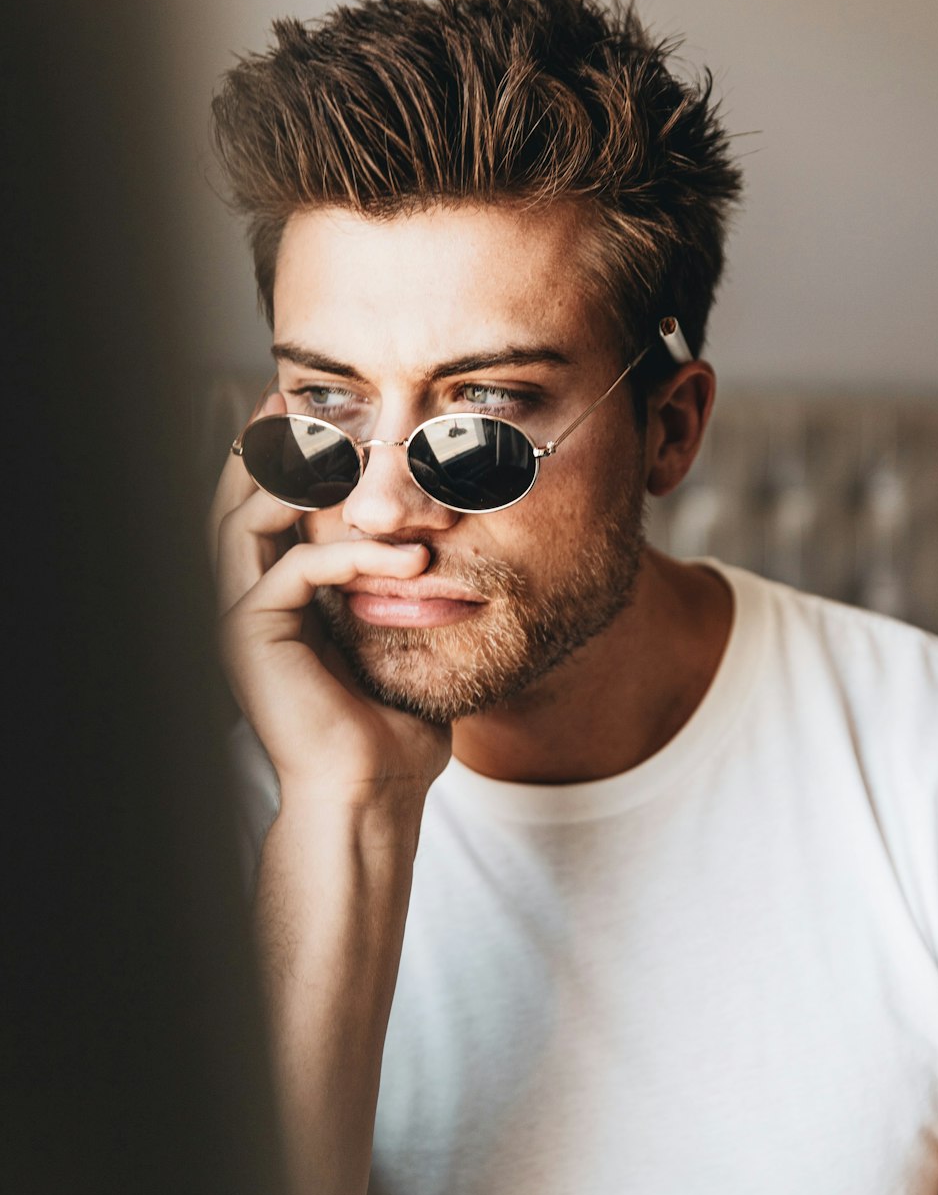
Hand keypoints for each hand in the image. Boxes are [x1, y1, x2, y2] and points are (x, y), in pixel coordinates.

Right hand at [209, 395, 451, 820]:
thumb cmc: (393, 730)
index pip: (265, 511)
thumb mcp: (401, 640)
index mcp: (274, 601)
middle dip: (269, 446)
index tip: (319, 415)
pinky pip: (298, 570)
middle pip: (238, 500)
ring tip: (353, 454)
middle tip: (298, 401)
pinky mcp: (248, 635)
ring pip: (247, 520)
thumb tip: (443, 544)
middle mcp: (243, 602)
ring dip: (300, 480)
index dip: (284, 460)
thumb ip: (403, 590)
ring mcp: (238, 618)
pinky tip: (406, 560)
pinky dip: (352, 555)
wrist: (372, 792)